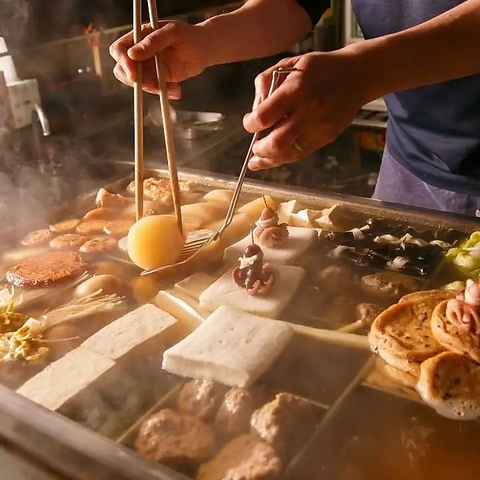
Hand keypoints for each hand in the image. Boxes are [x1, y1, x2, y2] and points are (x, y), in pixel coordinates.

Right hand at [109, 21, 209, 96]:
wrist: (204, 49)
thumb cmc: (189, 35)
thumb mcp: (172, 33)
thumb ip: (153, 42)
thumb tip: (132, 54)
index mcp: (138, 37)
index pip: (119, 49)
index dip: (123, 62)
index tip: (134, 75)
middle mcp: (140, 53)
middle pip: (123, 70)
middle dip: (136, 81)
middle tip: (153, 85)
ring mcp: (148, 68)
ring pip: (139, 84)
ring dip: (153, 89)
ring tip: (173, 88)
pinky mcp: (158, 80)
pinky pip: (154, 90)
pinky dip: (164, 93)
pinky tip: (176, 90)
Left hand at [243, 50, 369, 170]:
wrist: (356, 76)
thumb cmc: (319, 69)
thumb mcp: (290, 64)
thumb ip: (267, 82)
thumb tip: (255, 109)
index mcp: (295, 89)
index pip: (264, 116)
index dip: (251, 124)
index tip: (249, 123)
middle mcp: (308, 110)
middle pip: (276, 143)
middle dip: (259, 150)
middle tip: (254, 147)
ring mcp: (319, 126)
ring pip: (288, 154)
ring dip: (269, 160)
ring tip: (257, 161)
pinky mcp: (326, 136)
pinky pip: (300, 154)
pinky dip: (284, 158)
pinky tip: (274, 159)